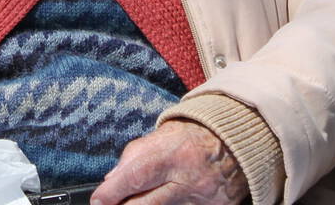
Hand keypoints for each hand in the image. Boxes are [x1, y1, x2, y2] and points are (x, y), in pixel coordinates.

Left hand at [91, 121, 246, 204]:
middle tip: (111, 204)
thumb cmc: (193, 137)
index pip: (136, 176)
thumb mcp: (161, 136)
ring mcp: (203, 201)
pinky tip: (166, 199)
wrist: (235, 145)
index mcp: (173, 154)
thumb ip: (134, 156)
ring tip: (144, 195)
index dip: (112, 192)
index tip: (98, 200)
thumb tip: (112, 181)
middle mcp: (189, 180)